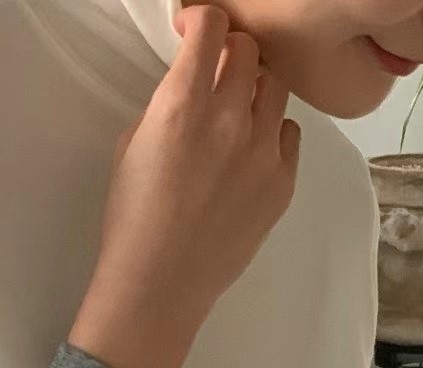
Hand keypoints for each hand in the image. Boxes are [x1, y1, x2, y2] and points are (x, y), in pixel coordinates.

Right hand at [68, 4, 300, 367]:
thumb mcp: (132, 148)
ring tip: (235, 117)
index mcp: (181, 106)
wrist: (158, 287)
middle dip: (231, 54)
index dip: (203, 21)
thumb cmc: (133, 224)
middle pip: (250, 51)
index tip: (196, 31)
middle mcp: (228, 121)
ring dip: (255, 90)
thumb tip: (191, 88)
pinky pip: (290, 134)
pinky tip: (248, 155)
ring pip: (275, 87)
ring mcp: (262, 152)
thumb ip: (167, 106)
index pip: (212, 28)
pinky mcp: (282, 183)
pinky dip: (271, 134)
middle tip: (216, 75)